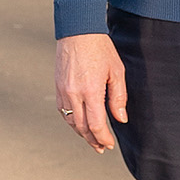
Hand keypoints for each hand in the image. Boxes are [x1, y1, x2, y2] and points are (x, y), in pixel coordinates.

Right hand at [55, 32, 126, 152]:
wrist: (78, 31)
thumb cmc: (100, 48)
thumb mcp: (116, 71)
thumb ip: (118, 97)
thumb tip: (121, 119)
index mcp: (91, 91)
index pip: (96, 125)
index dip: (103, 138)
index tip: (109, 144)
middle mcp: (74, 94)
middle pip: (82, 127)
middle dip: (93, 140)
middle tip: (101, 148)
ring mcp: (63, 91)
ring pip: (71, 121)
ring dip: (82, 133)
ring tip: (92, 140)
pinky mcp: (58, 87)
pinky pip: (63, 111)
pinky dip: (72, 121)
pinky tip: (79, 124)